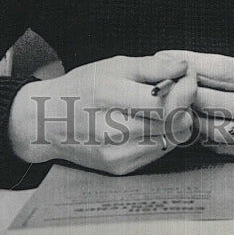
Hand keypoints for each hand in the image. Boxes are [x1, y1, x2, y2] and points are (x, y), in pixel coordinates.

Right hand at [8, 54, 196, 174]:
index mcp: (111, 99)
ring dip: (174, 121)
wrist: (47, 120)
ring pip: (172, 140)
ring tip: (159, 105)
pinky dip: (161, 135)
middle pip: (176, 124)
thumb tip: (184, 67)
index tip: (185, 76)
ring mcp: (118, 155)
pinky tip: (147, 121)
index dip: (186, 89)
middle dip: (184, 104)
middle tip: (176, 89)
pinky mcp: (121, 169)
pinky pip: (158, 152)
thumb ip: (152, 67)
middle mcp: (114, 133)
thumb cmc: (83, 86)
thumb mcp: (115, 65)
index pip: (169, 104)